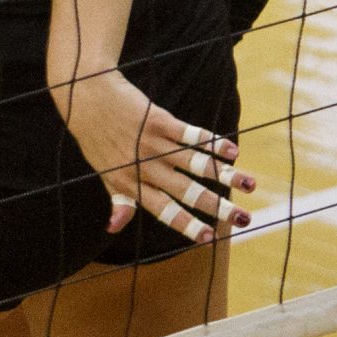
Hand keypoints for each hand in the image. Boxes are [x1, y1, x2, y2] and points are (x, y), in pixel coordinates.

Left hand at [56, 69, 254, 242]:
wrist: (86, 97)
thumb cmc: (96, 139)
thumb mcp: (104, 173)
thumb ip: (118, 200)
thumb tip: (114, 228)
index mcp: (132, 184)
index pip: (164, 211)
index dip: (187, 225)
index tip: (210, 239)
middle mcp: (145, 167)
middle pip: (187, 191)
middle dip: (217, 207)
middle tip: (243, 220)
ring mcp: (153, 144)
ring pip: (196, 164)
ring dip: (226, 175)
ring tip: (251, 185)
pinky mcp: (159, 121)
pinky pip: (190, 135)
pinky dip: (213, 143)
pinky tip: (233, 151)